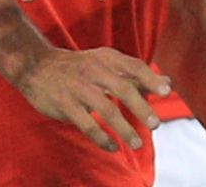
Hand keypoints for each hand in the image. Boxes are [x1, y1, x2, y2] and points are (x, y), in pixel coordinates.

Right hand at [12, 46, 169, 153]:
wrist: (37, 66)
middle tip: (155, 124)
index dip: (150, 78)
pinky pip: (86, 124)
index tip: (166, 91)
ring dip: (123, 129)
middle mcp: (93, 71)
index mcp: (106, 59)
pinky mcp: (65, 104)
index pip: (133, 66)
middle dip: (140, 107)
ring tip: (137, 143)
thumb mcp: (106, 63)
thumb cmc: (80, 67)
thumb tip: (168, 82)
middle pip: (122, 88)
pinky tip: (113, 147)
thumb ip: (136, 74)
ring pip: (105, 109)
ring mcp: (78, 88)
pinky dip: (102, 138)